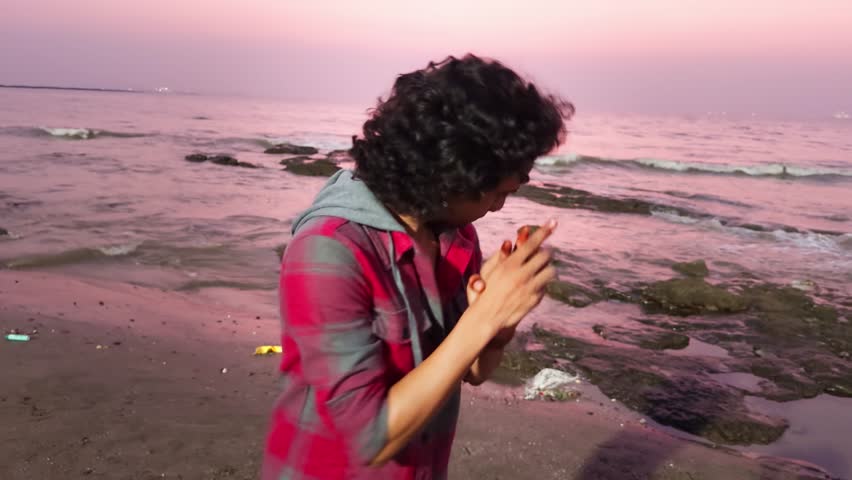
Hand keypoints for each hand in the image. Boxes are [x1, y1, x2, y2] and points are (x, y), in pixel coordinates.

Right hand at [470, 219, 557, 333]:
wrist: (486, 318)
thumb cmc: (484, 292)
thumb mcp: (488, 271)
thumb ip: (500, 256)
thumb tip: (508, 243)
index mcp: (510, 265)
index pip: (531, 243)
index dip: (543, 231)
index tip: (553, 222)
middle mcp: (521, 275)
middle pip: (545, 255)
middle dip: (547, 251)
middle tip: (546, 251)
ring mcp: (530, 287)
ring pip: (550, 271)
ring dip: (547, 267)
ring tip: (542, 268)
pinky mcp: (535, 299)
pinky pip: (545, 286)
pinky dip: (542, 283)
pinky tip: (535, 284)